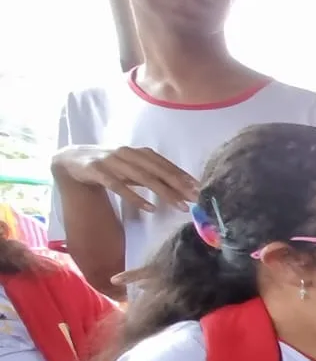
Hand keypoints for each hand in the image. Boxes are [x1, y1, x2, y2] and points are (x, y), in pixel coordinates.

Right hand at [52, 144, 197, 211]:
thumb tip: (180, 187)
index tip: (200, 189)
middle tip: (195, 199)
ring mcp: (112, 161)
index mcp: (139, 152)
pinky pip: (118, 186)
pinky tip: (150, 208)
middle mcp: (127, 153)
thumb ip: (153, 176)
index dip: (183, 176)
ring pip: (142, 177)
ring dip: (163, 192)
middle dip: (179, 184)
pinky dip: (135, 197)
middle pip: (158, 170)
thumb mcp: (133, 169)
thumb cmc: (109, 166)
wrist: (71, 161)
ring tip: (180, 206)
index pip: (165, 164)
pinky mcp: (97, 170)